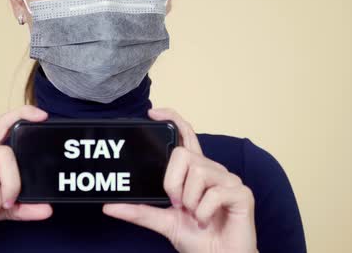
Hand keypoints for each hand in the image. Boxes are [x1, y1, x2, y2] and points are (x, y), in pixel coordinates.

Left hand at [102, 108, 256, 252]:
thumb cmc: (198, 239)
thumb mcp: (164, 221)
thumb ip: (140, 211)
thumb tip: (109, 206)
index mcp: (195, 171)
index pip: (186, 136)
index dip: (173, 119)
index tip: (153, 113)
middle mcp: (212, 170)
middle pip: (183, 154)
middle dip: (172, 183)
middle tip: (178, 204)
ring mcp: (228, 180)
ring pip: (197, 172)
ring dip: (190, 201)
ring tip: (195, 215)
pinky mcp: (241, 193)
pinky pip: (214, 193)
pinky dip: (203, 212)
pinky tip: (207, 220)